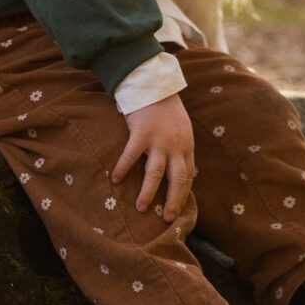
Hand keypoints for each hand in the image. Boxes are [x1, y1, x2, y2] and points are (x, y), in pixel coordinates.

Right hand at [111, 93, 195, 220]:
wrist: (154, 86)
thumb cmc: (166, 109)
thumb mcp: (182, 129)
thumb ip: (180, 148)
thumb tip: (178, 170)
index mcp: (186, 146)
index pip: (188, 176)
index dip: (183, 194)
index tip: (177, 210)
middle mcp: (176, 145)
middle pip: (177, 179)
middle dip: (173, 201)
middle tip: (167, 219)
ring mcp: (159, 140)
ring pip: (156, 173)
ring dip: (149, 192)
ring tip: (141, 208)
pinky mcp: (141, 132)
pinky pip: (131, 155)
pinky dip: (123, 168)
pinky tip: (116, 179)